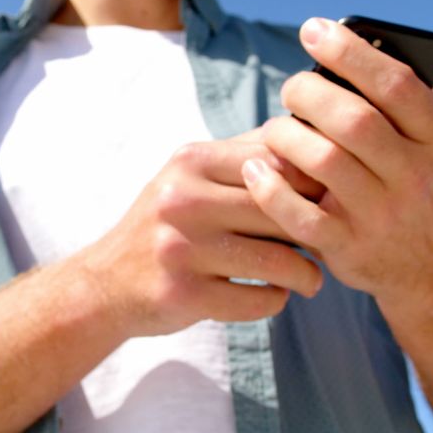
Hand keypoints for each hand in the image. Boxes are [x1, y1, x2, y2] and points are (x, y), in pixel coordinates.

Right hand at [79, 133, 324, 337]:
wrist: (105, 283)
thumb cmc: (164, 225)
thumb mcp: (189, 177)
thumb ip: (244, 156)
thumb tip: (308, 132)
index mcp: (190, 162)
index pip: (277, 163)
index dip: (312, 186)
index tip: (327, 205)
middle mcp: (182, 200)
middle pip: (281, 211)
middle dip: (316, 232)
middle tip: (328, 245)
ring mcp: (181, 249)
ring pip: (278, 261)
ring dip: (305, 274)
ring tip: (310, 278)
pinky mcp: (184, 295)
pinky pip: (258, 300)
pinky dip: (276, 300)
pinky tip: (273, 295)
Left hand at [242, 13, 432, 302]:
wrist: (421, 263)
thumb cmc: (417, 174)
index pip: (396, 84)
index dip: (350, 53)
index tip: (313, 29)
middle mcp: (416, 176)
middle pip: (354, 121)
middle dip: (311, 93)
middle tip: (292, 87)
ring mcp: (381, 215)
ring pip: (324, 163)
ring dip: (287, 136)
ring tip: (275, 127)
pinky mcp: (347, 248)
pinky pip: (300, 217)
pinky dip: (271, 190)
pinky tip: (255, 167)